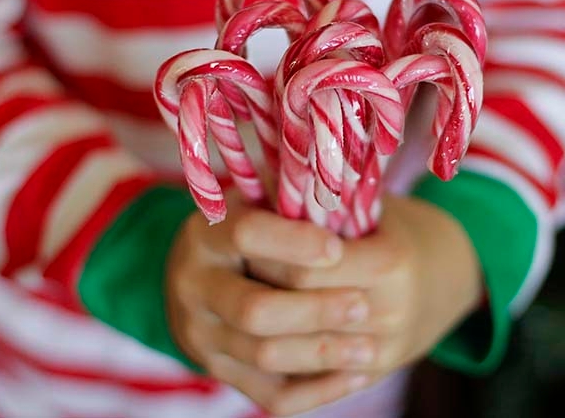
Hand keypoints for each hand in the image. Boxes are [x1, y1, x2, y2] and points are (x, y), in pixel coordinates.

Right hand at [166, 194, 378, 415]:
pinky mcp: (220, 373)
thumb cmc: (259, 226)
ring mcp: (201, 335)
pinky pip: (272, 396)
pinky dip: (318, 390)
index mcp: (205, 233)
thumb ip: (292, 192)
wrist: (205, 274)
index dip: (293, 242)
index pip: (246, 235)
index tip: (336, 247)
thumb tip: (336, 169)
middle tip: (362, 305)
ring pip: (266, 356)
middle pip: (255, 310)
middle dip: (315, 310)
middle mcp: (192, 285)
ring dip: (323, 353)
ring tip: (371, 347)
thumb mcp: (265, 199)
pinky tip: (355, 374)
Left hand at [248, 195, 482, 384]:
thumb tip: (258, 180)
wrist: (449, 274)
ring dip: (248, 331)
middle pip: (292, 311)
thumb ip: (319, 196)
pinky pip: (300, 395)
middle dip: (254, 288)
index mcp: (391, 263)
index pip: (303, 269)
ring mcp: (380, 354)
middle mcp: (389, 313)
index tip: (245, 236)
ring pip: (287, 358)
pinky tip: (251, 342)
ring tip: (233, 301)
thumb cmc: (394, 227)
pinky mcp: (368, 379)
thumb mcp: (366, 202)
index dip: (266, 253)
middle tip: (235, 268)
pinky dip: (268, 372)